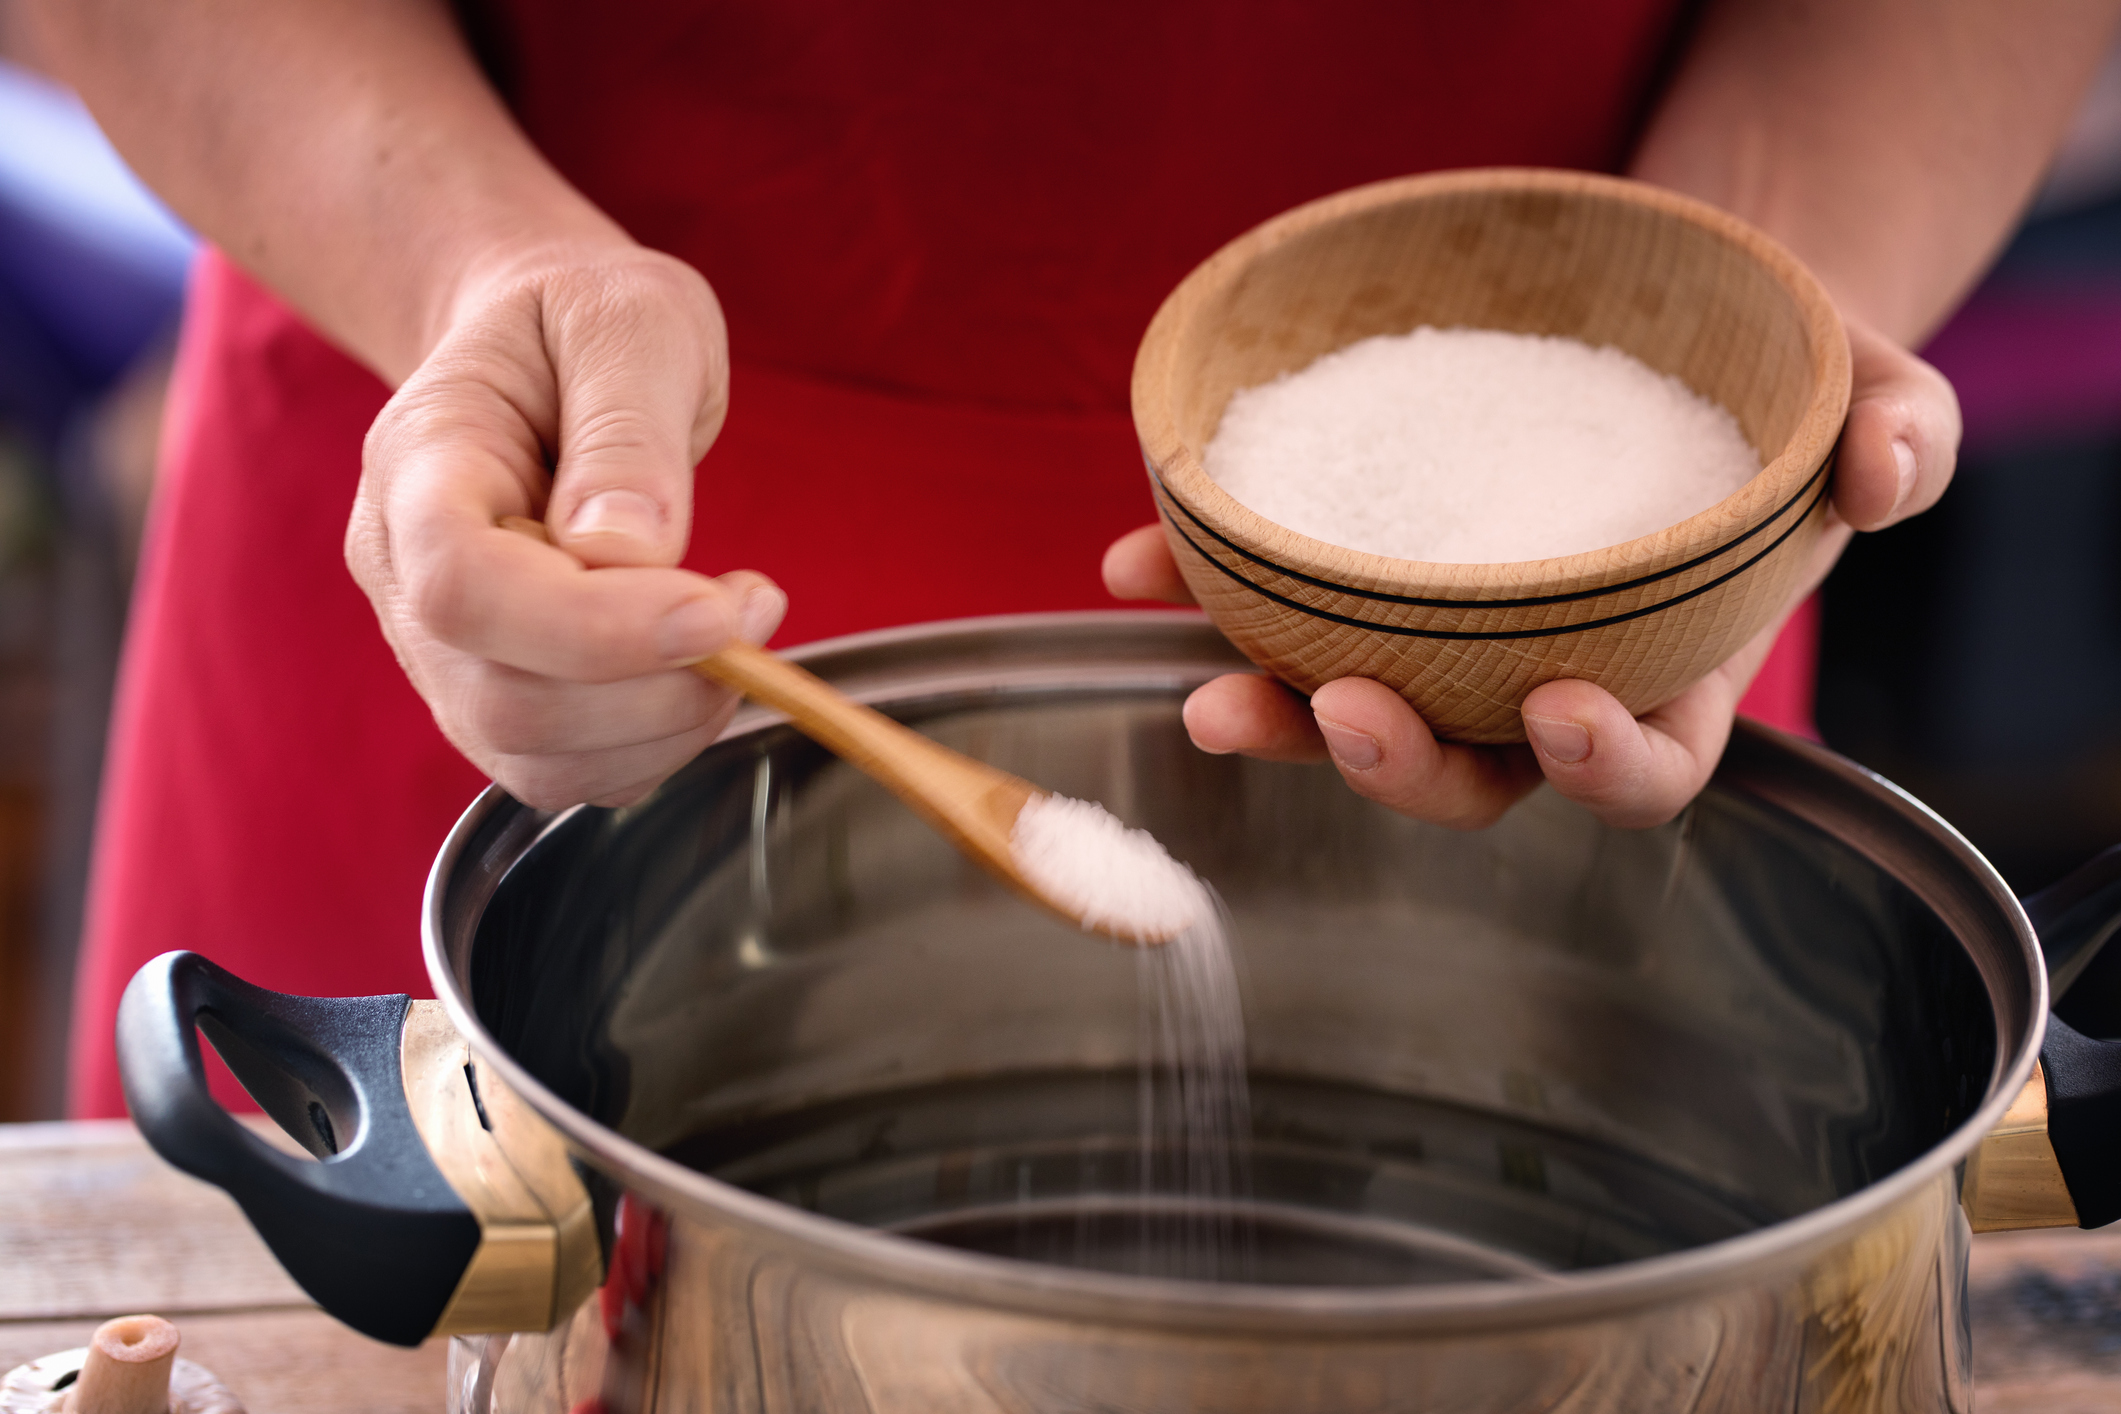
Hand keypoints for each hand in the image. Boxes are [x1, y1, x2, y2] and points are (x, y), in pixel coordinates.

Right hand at [346, 242, 785, 808]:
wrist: (546, 349)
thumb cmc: (584, 320)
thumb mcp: (631, 321)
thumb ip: (628, 429)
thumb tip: (630, 550)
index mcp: (417, 467)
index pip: (463, 589)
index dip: (592, 628)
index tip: (716, 609)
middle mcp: (404, 574)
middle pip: (505, 699)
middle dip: (658, 684)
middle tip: (754, 606)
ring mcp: (442, 650)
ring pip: (537, 757)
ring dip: (668, 723)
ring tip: (737, 628)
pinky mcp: (497, 696)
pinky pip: (568, 774)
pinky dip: (655, 745)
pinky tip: (700, 667)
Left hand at [1103, 314, 1959, 828]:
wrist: (1676, 324)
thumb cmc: (1783, 384)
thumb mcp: (1873, 389)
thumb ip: (1900, 434)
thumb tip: (1883, 469)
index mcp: (1670, 671)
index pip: (1641, 771)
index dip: (1599, 768)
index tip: (1555, 713)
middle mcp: (1544, 682)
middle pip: (1468, 777)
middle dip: (1400, 765)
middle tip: (1340, 709)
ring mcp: (1446, 640)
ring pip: (1355, 716)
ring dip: (1275, 714)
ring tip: (1205, 682)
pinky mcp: (1368, 579)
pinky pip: (1283, 607)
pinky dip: (1206, 591)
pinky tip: (1135, 563)